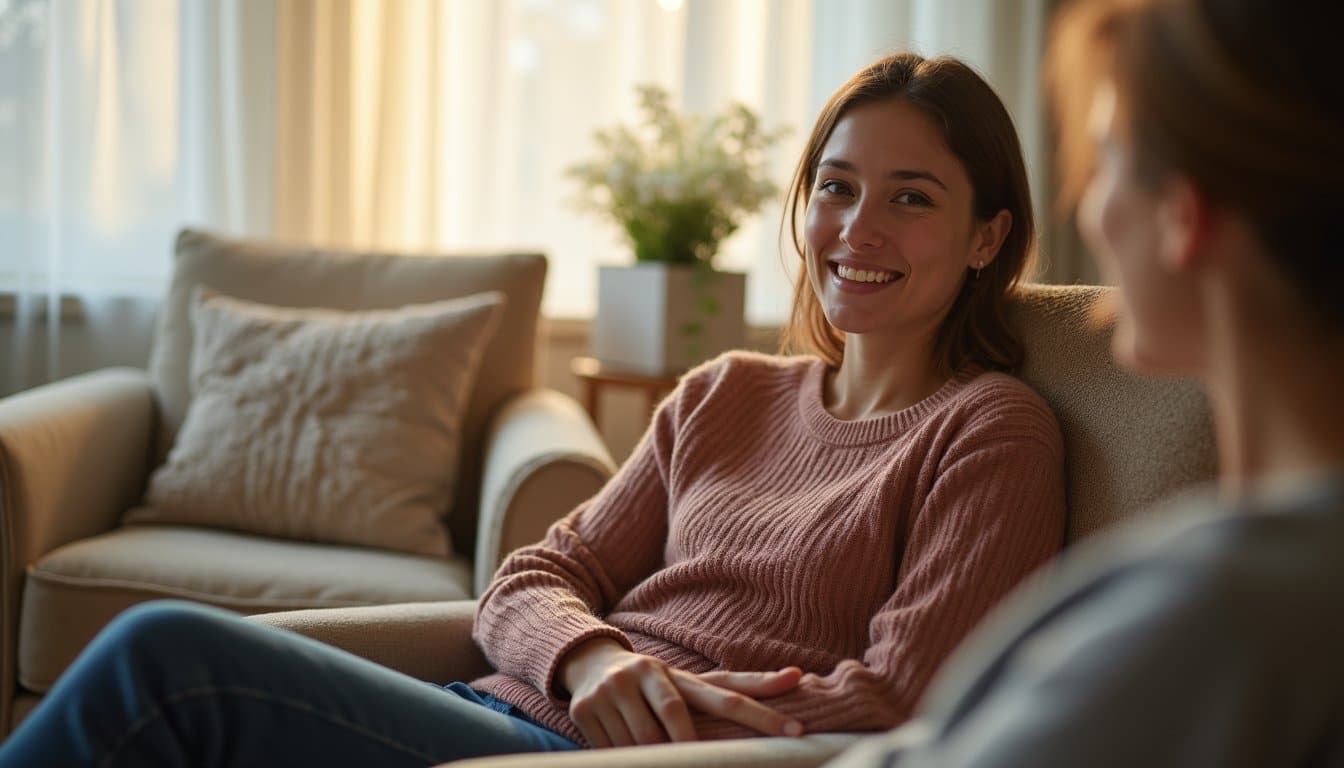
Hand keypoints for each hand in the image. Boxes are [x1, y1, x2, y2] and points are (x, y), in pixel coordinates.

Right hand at [557, 637, 804, 747]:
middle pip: (676, 720)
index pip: (727, 695)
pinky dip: (626, 760)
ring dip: (654, 757)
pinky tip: (629, 756)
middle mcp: (646, 673)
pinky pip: (612, 749)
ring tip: (661, 757)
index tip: (795, 730)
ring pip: (642, 740)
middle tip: (697, 760)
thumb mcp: (690, 681)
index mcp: (679, 673)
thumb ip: (738, 686)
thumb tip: (798, 675)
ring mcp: (614, 690)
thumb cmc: (654, 681)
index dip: (761, 713)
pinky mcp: (586, 708)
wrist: (588, 662)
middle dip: (687, 748)